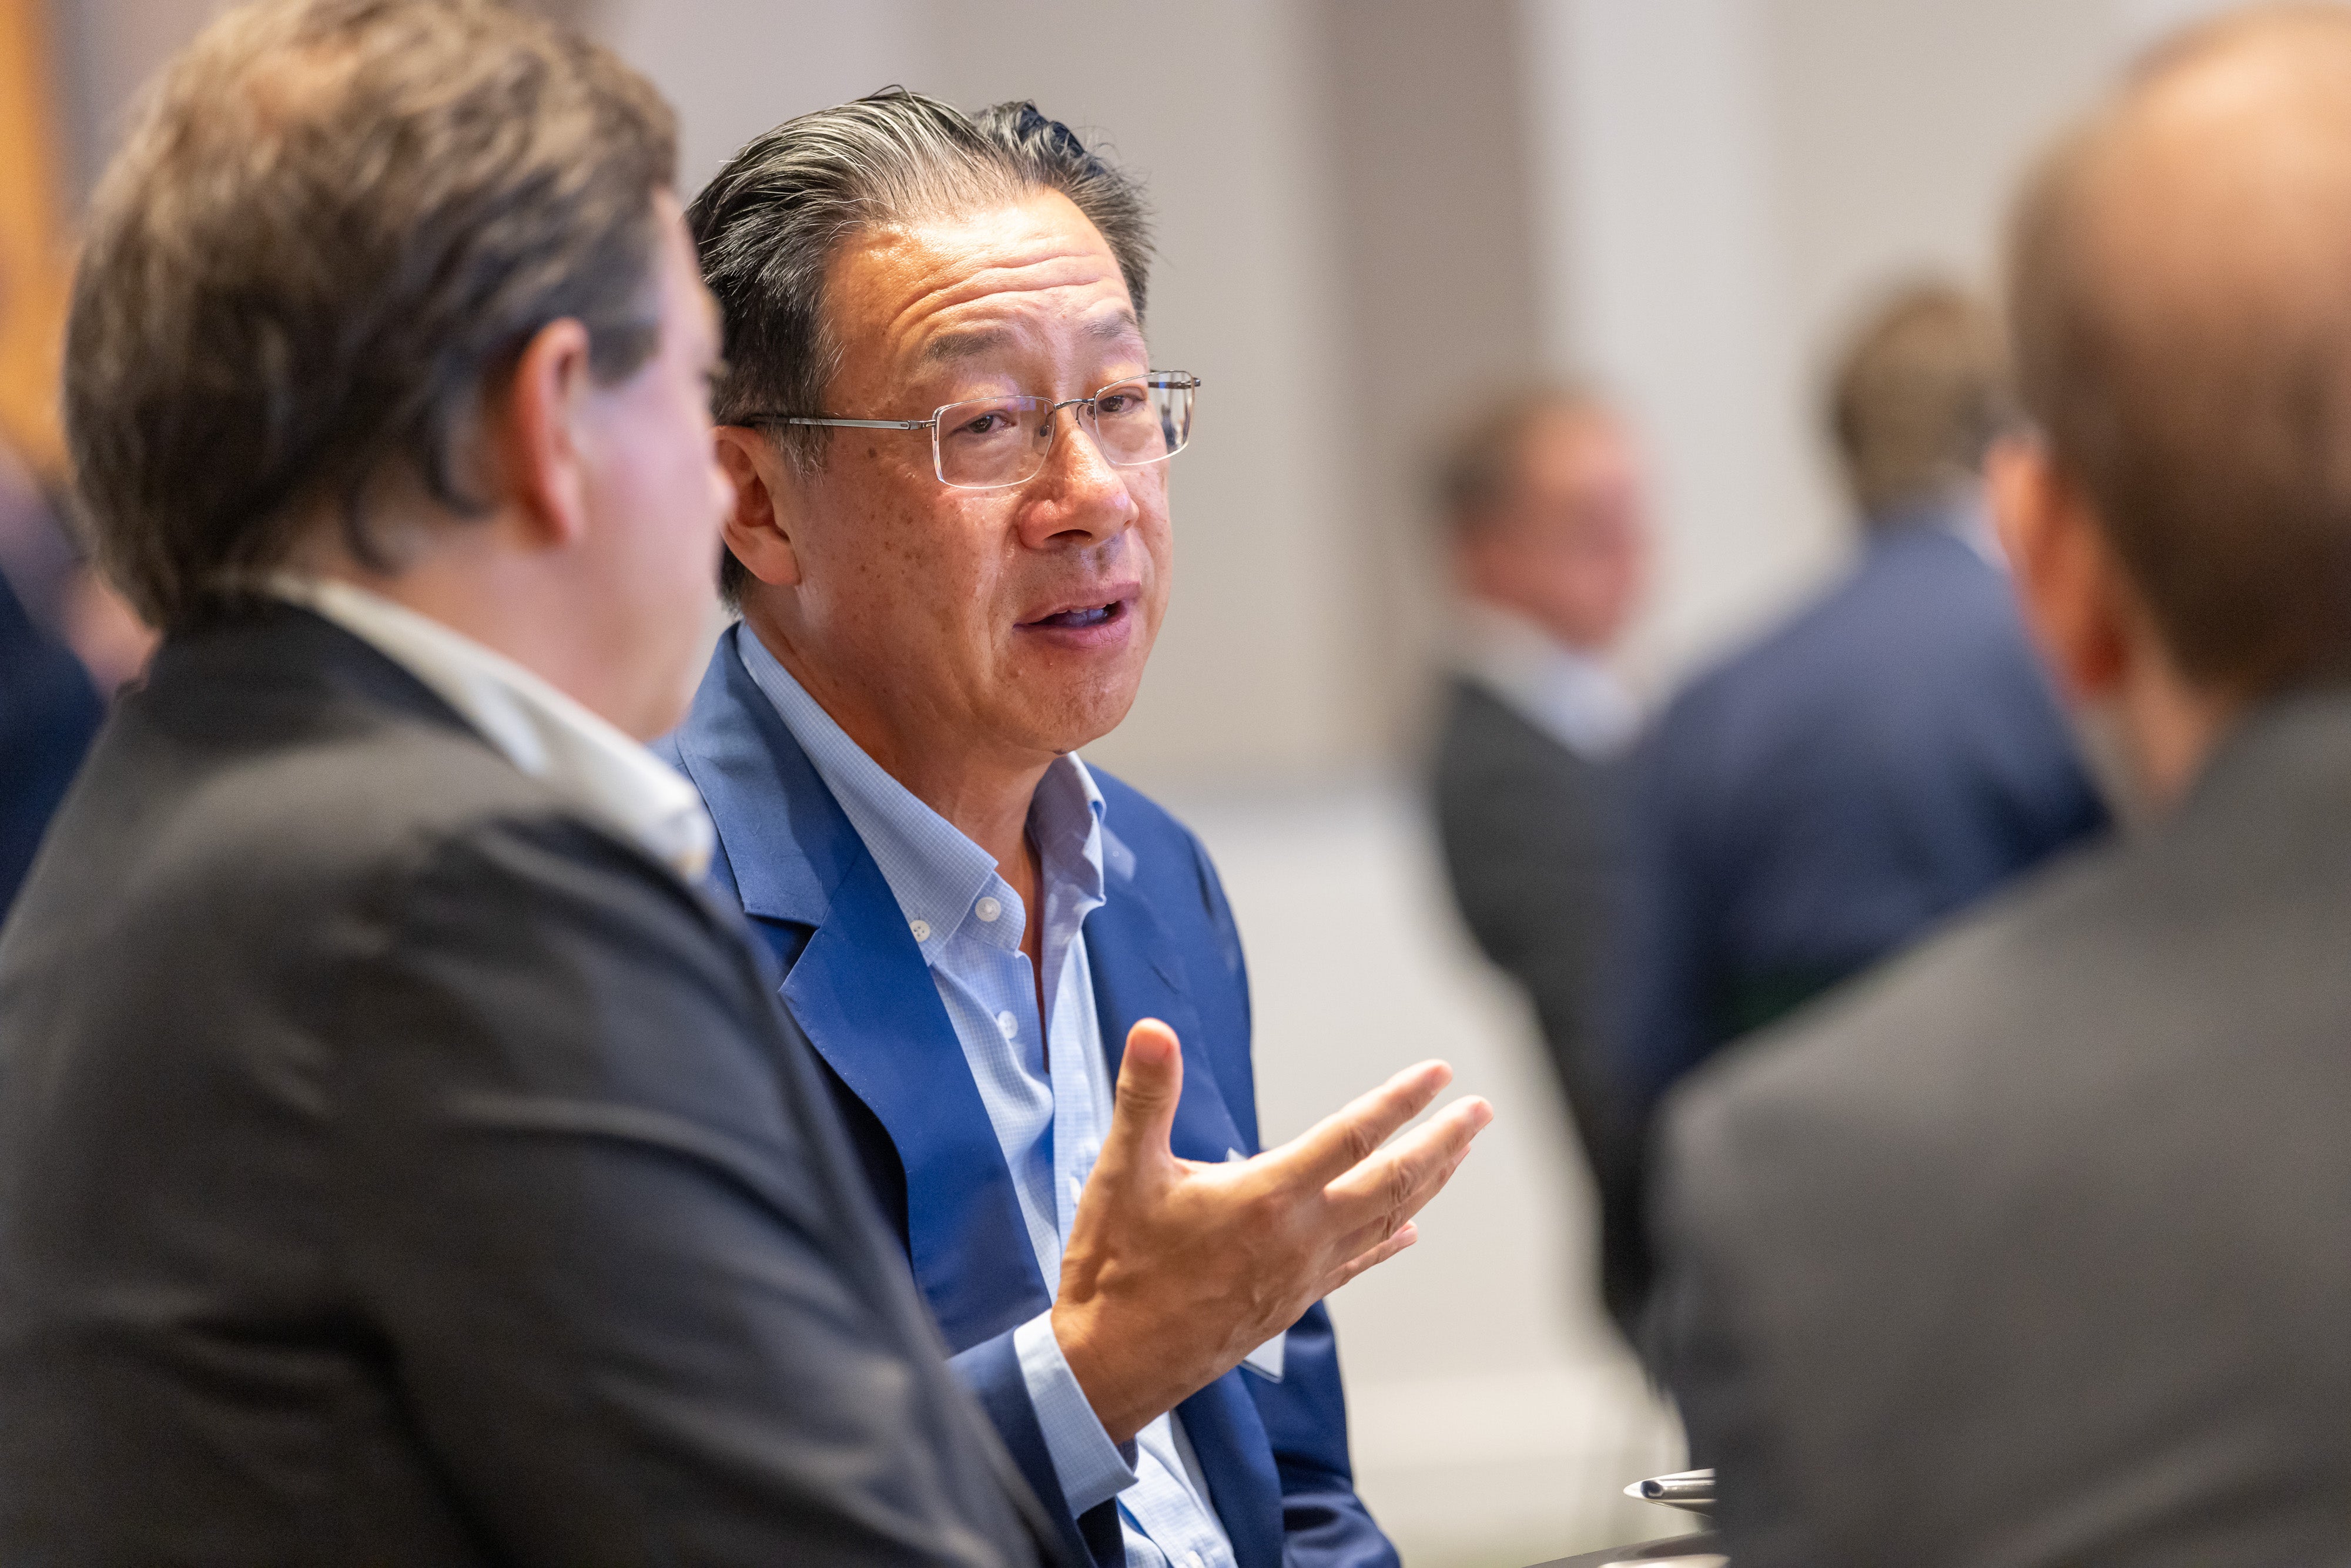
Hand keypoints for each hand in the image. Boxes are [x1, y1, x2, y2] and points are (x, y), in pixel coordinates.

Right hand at [1051, 1019, 1492, 1443]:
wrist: (1112, 1366)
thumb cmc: (1116, 1268)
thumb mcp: (1122, 1171)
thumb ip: (1145, 1096)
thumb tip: (1151, 1030)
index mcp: (1266, 1196)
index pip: (1352, 1136)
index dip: (1400, 1100)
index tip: (1441, 1074)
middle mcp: (1299, 1237)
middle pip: (1391, 1181)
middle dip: (1442, 1143)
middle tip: (1481, 1112)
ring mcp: (1301, 1274)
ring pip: (1384, 1221)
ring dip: (1427, 1183)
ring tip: (1458, 1154)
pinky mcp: (1291, 1302)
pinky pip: (1357, 1263)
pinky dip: (1390, 1241)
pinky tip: (1411, 1232)